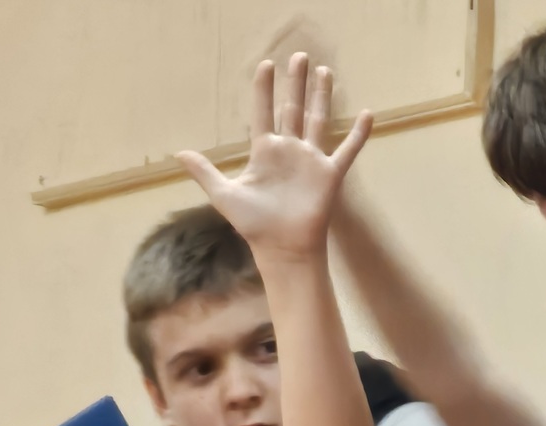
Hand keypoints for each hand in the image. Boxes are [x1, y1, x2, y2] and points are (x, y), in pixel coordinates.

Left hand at [177, 52, 371, 260]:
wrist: (282, 248)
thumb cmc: (254, 225)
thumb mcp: (224, 195)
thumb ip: (205, 172)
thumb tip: (178, 153)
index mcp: (265, 152)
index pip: (264, 113)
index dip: (264, 89)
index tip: (266, 65)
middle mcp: (289, 151)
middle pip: (293, 109)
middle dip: (295, 83)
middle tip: (299, 56)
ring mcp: (311, 161)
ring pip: (318, 120)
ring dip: (322, 96)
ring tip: (324, 70)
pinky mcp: (329, 174)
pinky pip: (347, 150)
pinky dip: (358, 134)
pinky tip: (367, 113)